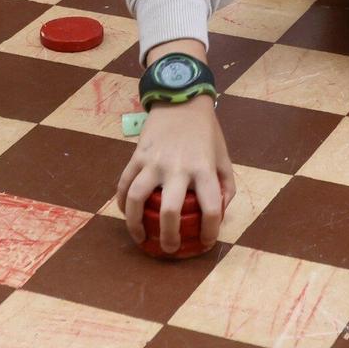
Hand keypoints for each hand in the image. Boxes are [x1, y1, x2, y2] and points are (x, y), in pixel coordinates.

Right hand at [116, 89, 235, 253]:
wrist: (181, 99)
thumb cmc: (205, 131)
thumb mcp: (223, 156)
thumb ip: (225, 185)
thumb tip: (219, 212)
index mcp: (204, 168)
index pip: (210, 208)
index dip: (210, 231)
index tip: (206, 243)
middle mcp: (178, 168)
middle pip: (170, 211)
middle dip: (169, 237)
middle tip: (170, 249)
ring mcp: (154, 162)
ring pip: (138, 200)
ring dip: (136, 225)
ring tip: (141, 238)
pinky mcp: (137, 155)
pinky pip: (124, 183)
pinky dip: (122, 202)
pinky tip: (126, 213)